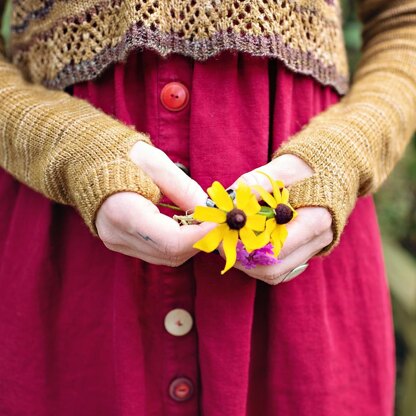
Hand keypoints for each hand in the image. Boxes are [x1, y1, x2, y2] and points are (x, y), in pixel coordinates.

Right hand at [96, 142, 213, 265]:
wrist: (85, 162)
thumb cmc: (120, 155)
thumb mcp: (154, 162)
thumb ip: (183, 188)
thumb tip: (208, 211)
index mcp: (123, 212)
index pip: (170, 241)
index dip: (200, 236)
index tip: (219, 222)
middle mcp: (118, 235)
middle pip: (171, 254)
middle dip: (200, 240)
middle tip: (217, 222)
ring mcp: (117, 243)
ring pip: (166, 258)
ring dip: (191, 244)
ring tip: (203, 222)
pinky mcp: (120, 244)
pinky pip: (157, 253)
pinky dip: (177, 244)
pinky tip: (185, 225)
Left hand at [225, 154, 332, 284]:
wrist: (335, 168)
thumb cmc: (307, 166)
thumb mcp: (281, 169)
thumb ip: (254, 184)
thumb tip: (227, 201)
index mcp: (316, 219)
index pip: (277, 247)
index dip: (245, 245)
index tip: (224, 235)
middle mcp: (317, 241)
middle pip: (274, 268)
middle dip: (242, 259)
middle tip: (220, 244)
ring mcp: (312, 249)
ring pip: (275, 273)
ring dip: (247, 264)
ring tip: (229, 245)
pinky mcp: (305, 252)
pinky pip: (280, 268)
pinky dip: (258, 263)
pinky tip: (244, 246)